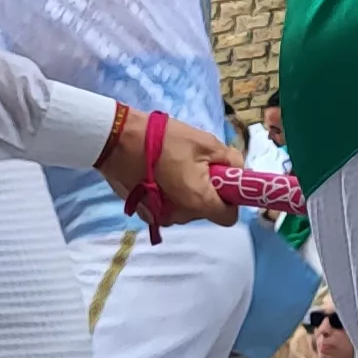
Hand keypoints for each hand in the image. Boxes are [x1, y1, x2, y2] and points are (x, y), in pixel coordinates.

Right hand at [98, 112, 241, 226]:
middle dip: (208, 192)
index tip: (225, 182)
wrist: (118, 140)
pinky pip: (169, 208)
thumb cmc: (164, 139)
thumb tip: (239, 171)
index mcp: (199, 202)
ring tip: (175, 167)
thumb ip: (230, 160)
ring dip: (188, 194)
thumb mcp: (205, 142)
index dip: (231, 201)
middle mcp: (181, 217)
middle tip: (198, 166)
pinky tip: (160, 175)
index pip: (229, 218)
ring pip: (187, 210)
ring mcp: (161, 217)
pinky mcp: (146, 213)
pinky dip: (170, 196)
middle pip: (206, 212)